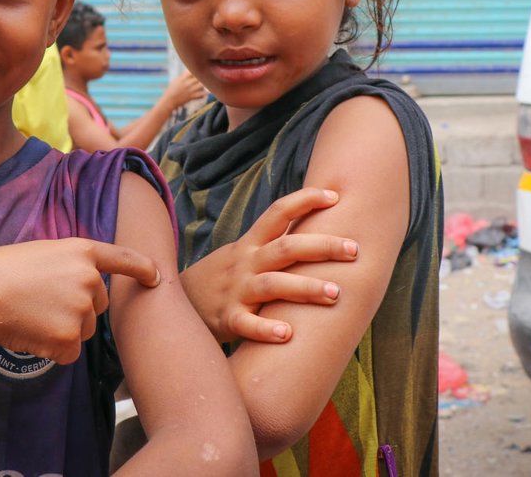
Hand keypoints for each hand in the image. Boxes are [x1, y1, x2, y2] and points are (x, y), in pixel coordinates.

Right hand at [0, 238, 159, 363]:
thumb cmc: (0, 272)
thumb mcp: (42, 253)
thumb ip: (69, 266)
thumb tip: (85, 289)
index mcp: (82, 251)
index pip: (121, 259)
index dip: (141, 268)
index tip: (156, 276)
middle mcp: (89, 278)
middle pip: (98, 306)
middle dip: (77, 311)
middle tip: (40, 303)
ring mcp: (81, 308)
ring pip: (84, 331)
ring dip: (63, 332)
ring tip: (31, 316)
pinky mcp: (70, 337)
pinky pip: (69, 353)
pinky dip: (52, 351)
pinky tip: (31, 334)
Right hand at [161, 71, 206, 109]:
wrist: (169, 101)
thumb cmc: (172, 90)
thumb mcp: (176, 80)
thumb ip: (184, 76)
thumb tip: (190, 70)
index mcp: (183, 78)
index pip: (193, 71)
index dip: (198, 70)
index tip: (200, 71)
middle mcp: (187, 83)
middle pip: (199, 77)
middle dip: (203, 77)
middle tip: (206, 78)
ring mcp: (190, 90)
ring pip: (202, 85)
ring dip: (204, 85)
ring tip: (204, 85)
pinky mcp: (192, 97)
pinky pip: (202, 94)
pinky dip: (204, 93)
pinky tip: (204, 92)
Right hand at [180, 188, 356, 343]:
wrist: (176, 301)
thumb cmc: (223, 277)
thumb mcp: (243, 253)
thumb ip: (273, 244)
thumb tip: (316, 228)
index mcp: (251, 244)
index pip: (278, 213)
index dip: (305, 201)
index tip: (335, 196)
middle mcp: (246, 263)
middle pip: (285, 248)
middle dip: (321, 247)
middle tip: (354, 250)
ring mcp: (236, 291)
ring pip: (272, 285)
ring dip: (305, 288)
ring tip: (335, 293)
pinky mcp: (227, 318)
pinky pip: (247, 324)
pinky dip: (266, 329)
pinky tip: (287, 334)